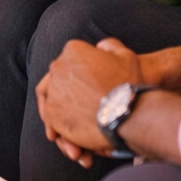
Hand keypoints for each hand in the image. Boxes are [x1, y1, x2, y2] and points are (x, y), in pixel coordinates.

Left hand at [36, 37, 143, 164]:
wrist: (127, 113)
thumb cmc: (128, 85)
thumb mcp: (126, 56)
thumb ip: (110, 47)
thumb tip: (100, 47)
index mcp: (73, 50)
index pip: (70, 60)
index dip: (79, 74)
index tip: (89, 86)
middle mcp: (57, 67)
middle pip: (59, 80)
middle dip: (69, 92)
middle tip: (84, 104)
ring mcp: (52, 91)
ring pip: (54, 100)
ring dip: (65, 110)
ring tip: (81, 122)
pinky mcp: (51, 113)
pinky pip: (51, 120)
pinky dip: (61, 127)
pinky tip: (76, 134)